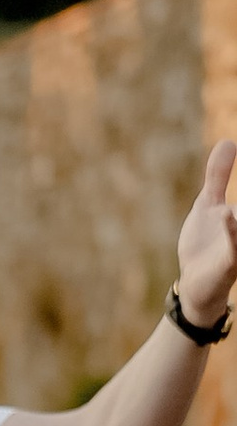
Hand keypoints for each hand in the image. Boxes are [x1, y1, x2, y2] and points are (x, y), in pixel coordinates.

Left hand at [174, 141, 235, 326]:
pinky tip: (227, 214)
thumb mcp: (209, 204)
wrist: (194, 284)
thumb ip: (219, 176)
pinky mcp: (231, 262)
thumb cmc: (206, 244)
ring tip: (232, 209)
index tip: (234, 147)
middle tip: (229, 204)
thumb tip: (229, 142)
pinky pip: (236, 245)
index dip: (232, 172)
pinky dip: (234, 229)